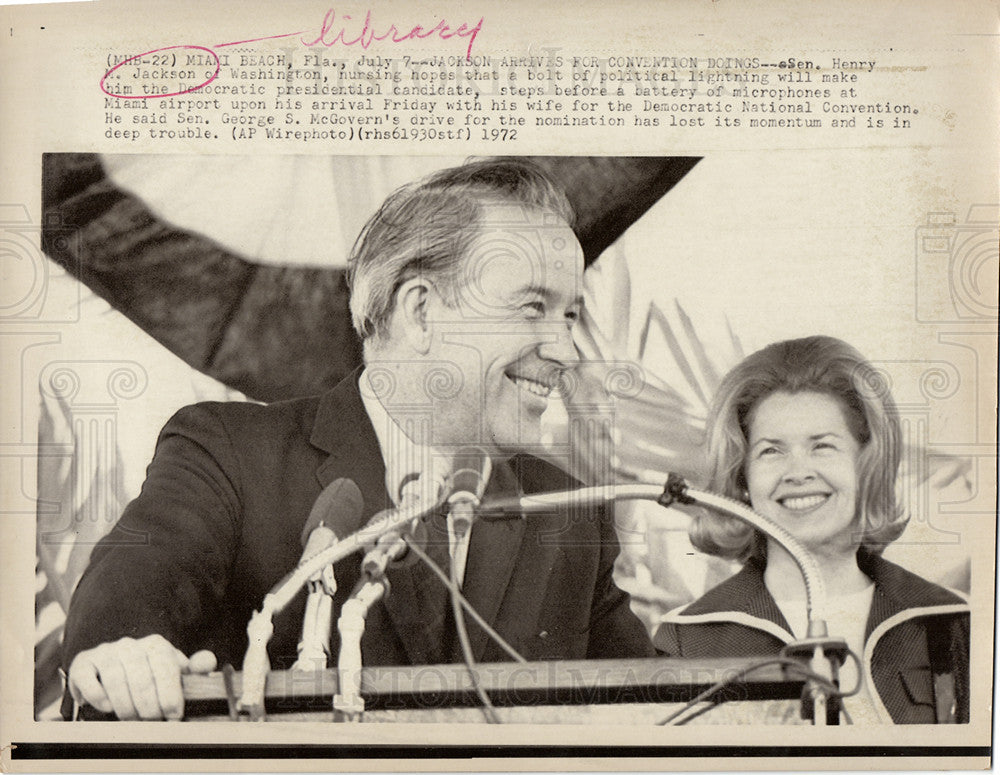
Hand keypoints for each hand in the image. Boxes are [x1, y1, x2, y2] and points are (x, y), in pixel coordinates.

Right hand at [67, 634, 215, 719]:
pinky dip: (99, 696)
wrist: (109, 669)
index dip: (171, 695)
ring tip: (132, 719)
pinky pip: (88, 679)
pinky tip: (108, 707)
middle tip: (152, 722)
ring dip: (125, 705)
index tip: (174, 715)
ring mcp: (106, 652)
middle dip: (149, 705)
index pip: (166, 668)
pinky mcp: (83, 663)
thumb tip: (208, 662)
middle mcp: (130, 645)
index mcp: (156, 645)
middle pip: (142, 677)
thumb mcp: (172, 671)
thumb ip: (193, 668)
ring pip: (116, 679)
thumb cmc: (148, 674)